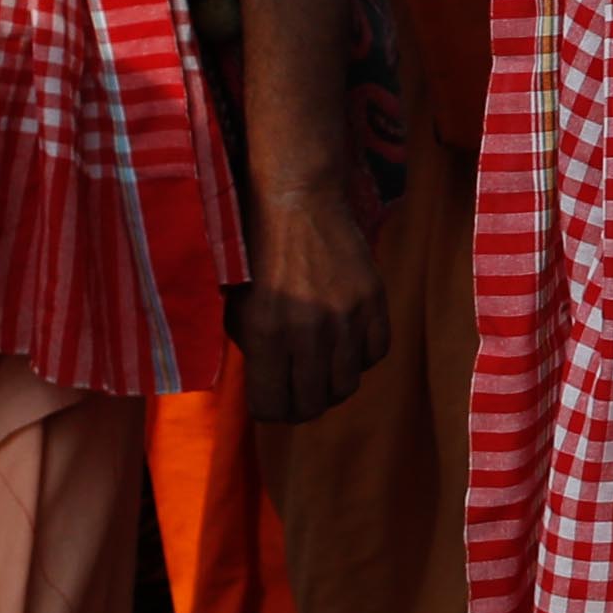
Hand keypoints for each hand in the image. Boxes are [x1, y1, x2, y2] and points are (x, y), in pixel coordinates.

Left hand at [239, 178, 389, 421]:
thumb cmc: (257, 253)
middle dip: (300, 406)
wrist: (299, 202)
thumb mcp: (237, 306)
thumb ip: (252, 350)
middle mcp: (308, 331)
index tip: (271, 401)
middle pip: (313, 404)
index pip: (272, 407)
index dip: (269, 410)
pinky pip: (375, 354)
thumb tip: (268, 384)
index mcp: (265, 333)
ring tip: (322, 372)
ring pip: (346, 386)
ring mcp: (346, 317)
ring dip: (331, 387)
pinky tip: (346, 345)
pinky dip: (360, 359)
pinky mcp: (374, 301)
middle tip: (297, 395)